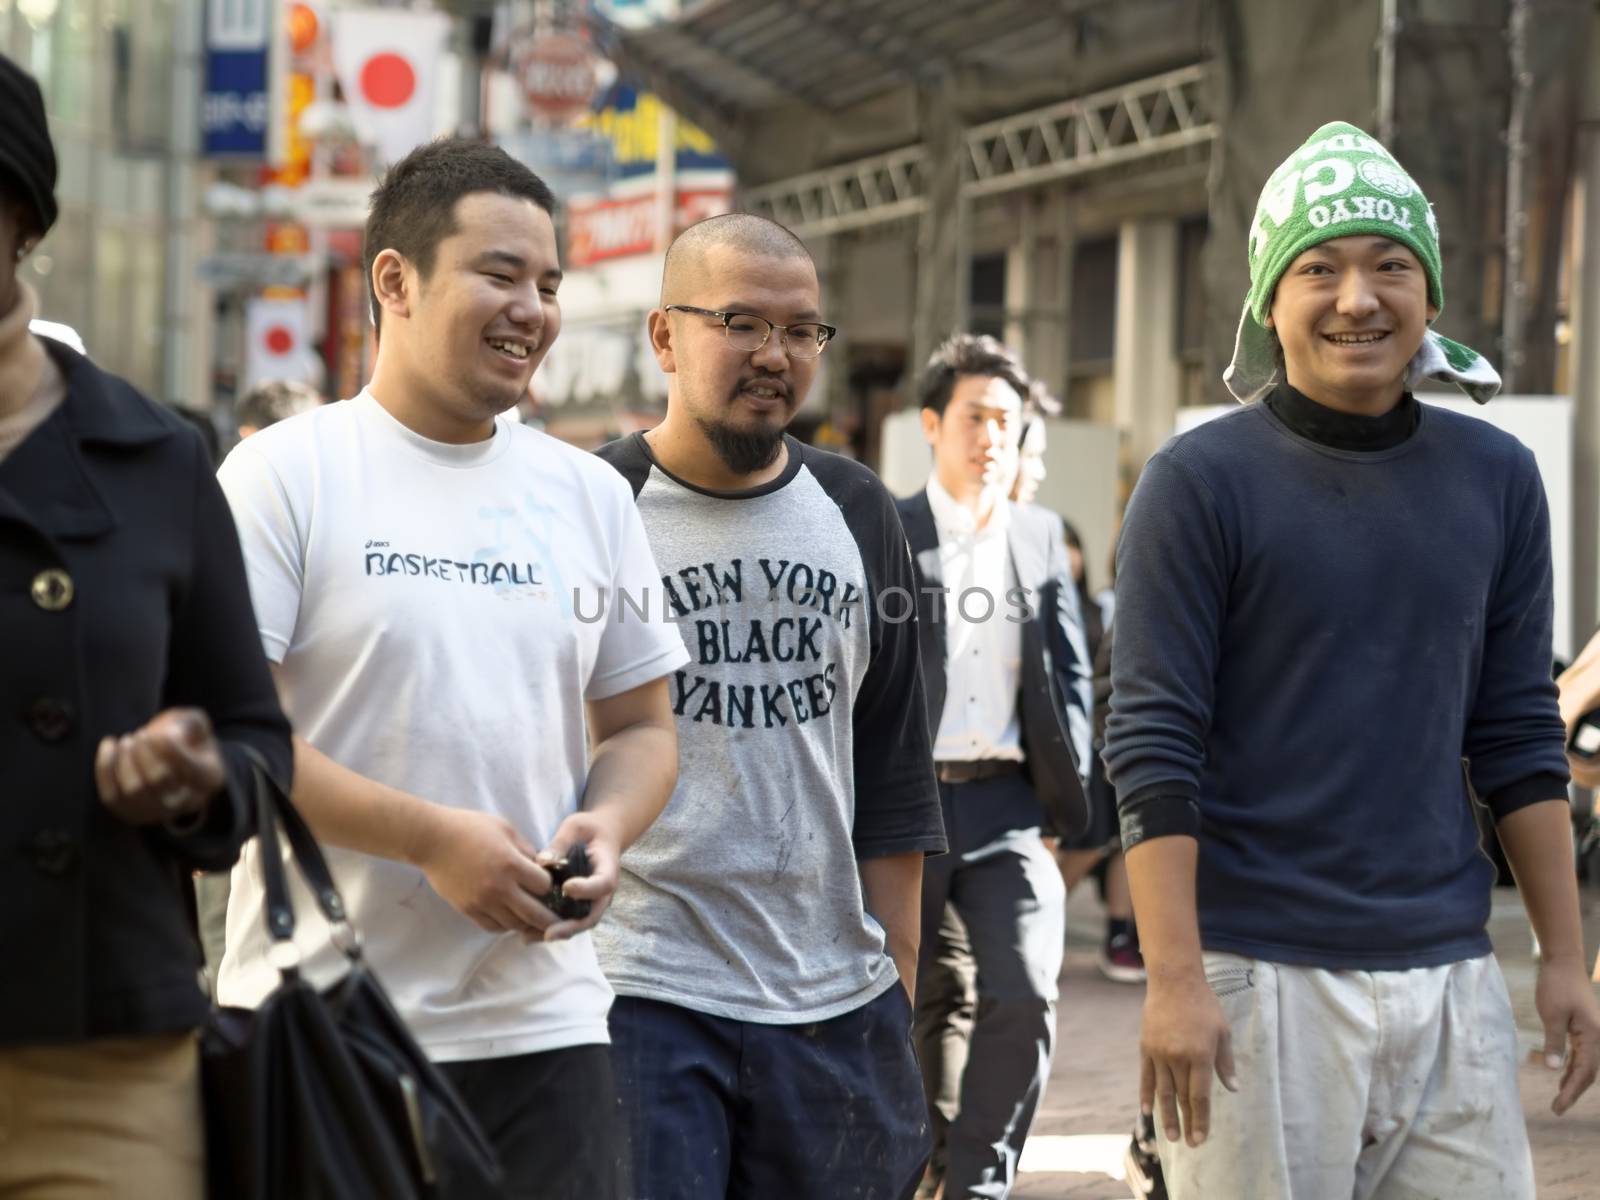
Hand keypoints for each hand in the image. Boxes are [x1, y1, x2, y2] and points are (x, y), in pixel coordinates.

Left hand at [95, 708, 224, 826]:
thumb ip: (189, 723)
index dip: (173, 750)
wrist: (171, 764)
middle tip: (142, 734)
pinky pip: (111, 796)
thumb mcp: (196, 724)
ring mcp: (156, 811)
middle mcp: (185, 802)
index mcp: (209, 778)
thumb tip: (169, 735)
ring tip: (127, 740)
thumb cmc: (185, 739)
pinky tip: (109, 745)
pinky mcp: (130, 813)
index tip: (163, 732)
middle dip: (145, 752)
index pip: (192, 771)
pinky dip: (105, 768)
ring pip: (134, 790)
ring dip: (125, 760)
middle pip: (160, 780)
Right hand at [412, 807, 556, 936]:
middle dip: (550, 918)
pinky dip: (505, 926)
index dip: (551, 885)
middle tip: (558, 920)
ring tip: (532, 918)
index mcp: (512, 864)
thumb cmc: (470, 827)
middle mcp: (500, 888)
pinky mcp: (468, 910)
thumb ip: (526, 849)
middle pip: (535, 914)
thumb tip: (542, 867)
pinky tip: (509, 917)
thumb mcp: (505, 829)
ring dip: (526, 923)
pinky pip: (493, 927)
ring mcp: (482, 902)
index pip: (544, 886)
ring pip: (514, 925)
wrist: (433, 839)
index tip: (549, 884)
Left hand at [531, 810, 622, 942]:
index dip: (586, 889)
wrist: (600, 836)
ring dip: (556, 933)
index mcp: (608, 869)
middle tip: (548, 934)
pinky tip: (527, 933)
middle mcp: (602, 892)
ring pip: (578, 924)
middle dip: (570, 927)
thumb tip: (542, 861)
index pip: (602, 884)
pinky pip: (568, 922)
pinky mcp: (578, 905)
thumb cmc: (588, 830)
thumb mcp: (576, 827)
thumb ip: (562, 842)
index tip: (566, 888)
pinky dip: (550, 930)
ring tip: (530, 937)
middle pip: (591, 915)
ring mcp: (591, 901)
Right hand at [1139, 971, 1237, 1147]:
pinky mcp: (1146, 1048)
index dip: (1200, 1120)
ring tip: (1170, 1136)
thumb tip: (1233, 1089)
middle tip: (1189, 1144)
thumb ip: (1225, 1062)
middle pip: (1182, 1098)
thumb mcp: (1223, 1032)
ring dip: (1167, 1116)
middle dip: (1186, 1122)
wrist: (1174, 982)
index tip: (1201, 1139)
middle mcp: (1178, 1058)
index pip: (1200, 1097)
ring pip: (1163, 1092)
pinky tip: (1147, 1111)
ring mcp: (1159, 1054)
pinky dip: (1146, 1095)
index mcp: (1200, 1056)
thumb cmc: (1204, 1006)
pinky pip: (1146, 1077)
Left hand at [1535, 957, 1599, 1113]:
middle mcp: (1596, 1037)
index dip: (1571, 1091)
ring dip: (1574, 1080)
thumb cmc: (1556, 986)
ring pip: (1586, 1064)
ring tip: (1560, 1096)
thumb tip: (1555, 1069)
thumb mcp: (1551, 1014)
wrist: (1563, 963)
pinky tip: (1563, 1073)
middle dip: (1574, 1090)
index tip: (1558, 1106)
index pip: (1584, 1072)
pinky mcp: (1584, 1027)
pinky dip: (1574, 1066)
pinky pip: (1582, 1053)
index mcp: (1591, 1036)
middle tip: (1557, 1107)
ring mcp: (1591, 1032)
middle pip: (1589, 1072)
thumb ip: (1554, 1041)